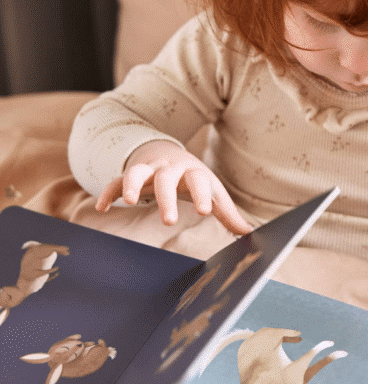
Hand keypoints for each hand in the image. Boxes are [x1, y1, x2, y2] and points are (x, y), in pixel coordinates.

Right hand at [95, 140, 252, 234]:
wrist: (165, 151)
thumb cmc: (193, 178)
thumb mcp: (211, 190)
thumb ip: (226, 212)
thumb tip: (249, 232)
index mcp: (192, 172)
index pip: (199, 181)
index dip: (202, 195)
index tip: (205, 212)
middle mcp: (169, 168)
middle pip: (166, 178)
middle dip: (166, 198)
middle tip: (168, 221)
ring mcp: (147, 169)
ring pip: (137, 172)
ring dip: (131, 184)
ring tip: (128, 201)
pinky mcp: (128, 175)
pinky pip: (115, 181)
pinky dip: (108, 193)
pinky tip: (102, 208)